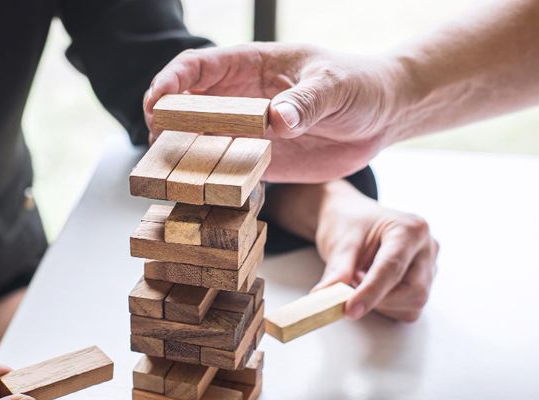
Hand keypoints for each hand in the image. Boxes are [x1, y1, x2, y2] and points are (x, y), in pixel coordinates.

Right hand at [144, 43, 402, 182]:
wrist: (382, 117)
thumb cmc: (359, 85)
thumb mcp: (335, 86)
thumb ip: (306, 101)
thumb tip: (276, 119)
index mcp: (251, 66)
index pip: (197, 68)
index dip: (170, 82)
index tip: (156, 103)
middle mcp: (241, 99)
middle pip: (187, 107)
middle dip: (166, 123)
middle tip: (159, 144)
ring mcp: (248, 132)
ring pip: (201, 142)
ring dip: (183, 156)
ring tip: (173, 174)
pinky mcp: (260, 161)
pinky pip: (227, 171)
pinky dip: (211, 181)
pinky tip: (204, 193)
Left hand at [264, 181, 437, 321]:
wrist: (352, 220)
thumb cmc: (349, 224)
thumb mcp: (339, 243)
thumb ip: (338, 272)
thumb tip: (327, 299)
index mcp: (410, 229)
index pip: (392, 267)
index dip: (370, 292)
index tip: (350, 309)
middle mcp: (427, 248)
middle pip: (411, 290)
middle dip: (378, 297)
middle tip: (350, 284)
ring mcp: (429, 267)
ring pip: (411, 304)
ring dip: (380, 302)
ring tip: (361, 279)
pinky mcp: (423, 284)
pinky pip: (408, 309)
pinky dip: (386, 306)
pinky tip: (373, 287)